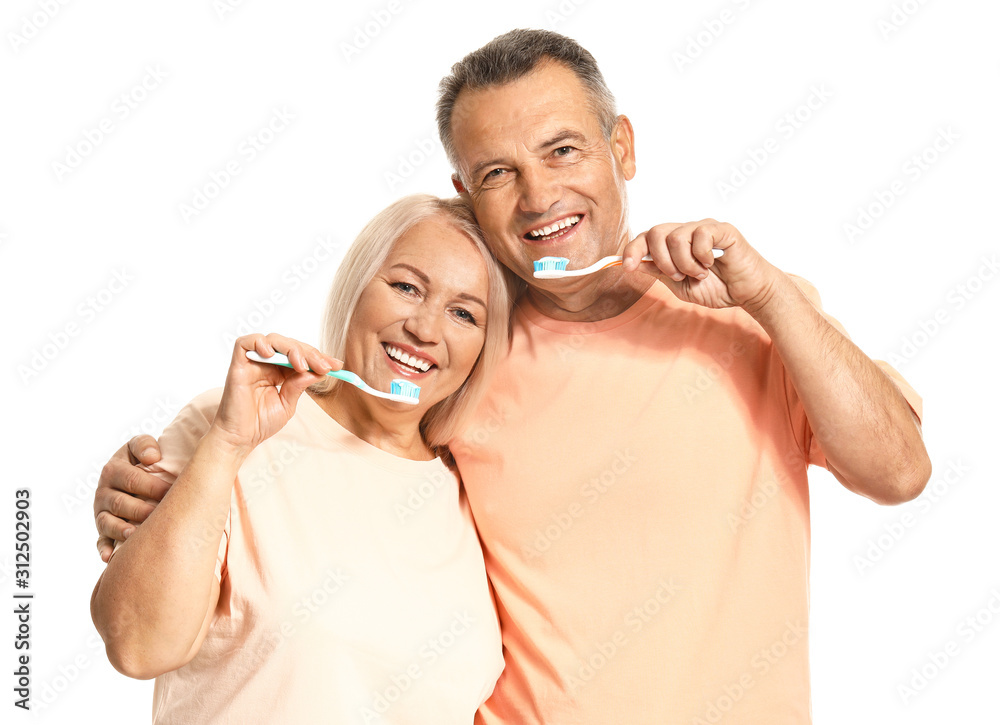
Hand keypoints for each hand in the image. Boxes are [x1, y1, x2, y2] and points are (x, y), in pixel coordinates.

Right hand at [95, 436, 169, 561]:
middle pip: (121, 503)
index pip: (131, 478)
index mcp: (114, 469)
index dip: (151, 485)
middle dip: (142, 510)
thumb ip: (144, 445)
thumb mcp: (141, 447)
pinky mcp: (103, 530)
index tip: (171, 491)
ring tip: (136, 535)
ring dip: (122, 530)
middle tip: (161, 515)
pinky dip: (105, 549)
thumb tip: (152, 457)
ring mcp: (102, 512)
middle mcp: (104, 491)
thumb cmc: (145, 462)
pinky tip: (110, 558)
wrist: (137, 478)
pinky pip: (101, 542)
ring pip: (108, 523)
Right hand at [211, 333, 341, 454]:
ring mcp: (252, 362)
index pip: (301, 356)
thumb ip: (300, 385)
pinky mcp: (237, 364)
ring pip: (273, 340)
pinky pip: (245, 342)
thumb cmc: (260, 423)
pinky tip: (272, 355)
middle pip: (290, 346)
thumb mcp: (288, 403)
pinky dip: (260, 343)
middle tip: (324, 365)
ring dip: (291, 349)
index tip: (337, 365)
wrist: (240, 439)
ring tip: (301, 364)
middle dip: (310, 353)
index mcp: (279, 371)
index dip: (318, 358)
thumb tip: (318, 370)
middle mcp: (266, 363)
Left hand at [621, 219, 777, 310]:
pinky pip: (700, 235)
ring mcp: (703, 228)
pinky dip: (702, 255)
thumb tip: (634, 264)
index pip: (646, 237)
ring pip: (676, 237)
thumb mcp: (680, 286)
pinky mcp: (722, 229)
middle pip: (656, 232)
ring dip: (684, 263)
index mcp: (674, 244)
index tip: (627, 268)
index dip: (633, 250)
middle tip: (678, 275)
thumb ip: (658, 273)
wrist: (747, 293)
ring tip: (700, 273)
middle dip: (661, 260)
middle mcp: (686, 231)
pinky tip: (712, 263)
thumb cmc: (717, 288)